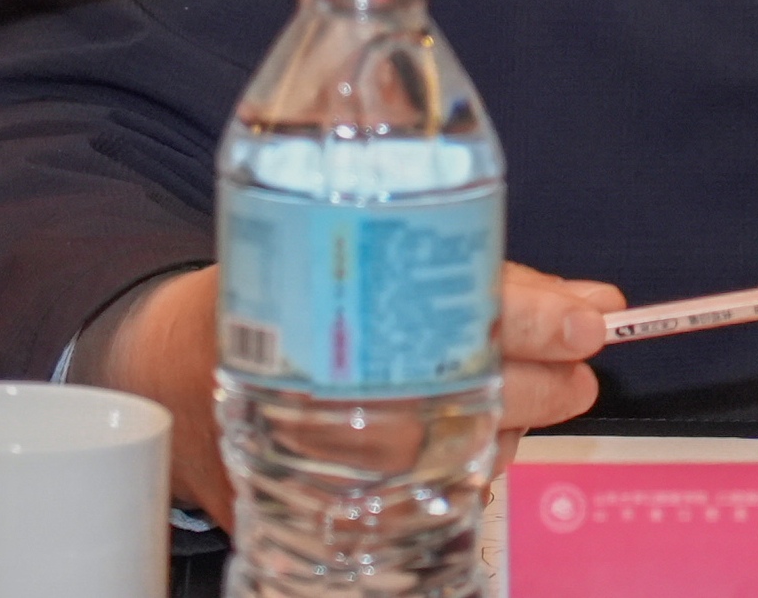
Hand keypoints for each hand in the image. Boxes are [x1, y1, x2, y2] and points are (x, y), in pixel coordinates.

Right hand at [78, 260, 624, 523]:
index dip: (530, 312)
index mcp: (314, 295)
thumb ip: (476, 275)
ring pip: (440, 454)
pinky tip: (484, 436)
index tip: (592, 317)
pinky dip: (460, 465)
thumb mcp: (355, 249)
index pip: (442, 305)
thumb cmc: (276, 292)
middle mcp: (305, 384)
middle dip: (538, 381)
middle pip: (453, 392)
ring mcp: (301, 454)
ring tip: (542, 393)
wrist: (163, 363)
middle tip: (583, 367)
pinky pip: (406, 499)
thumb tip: (595, 302)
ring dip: (509, 425)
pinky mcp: (299, 507)